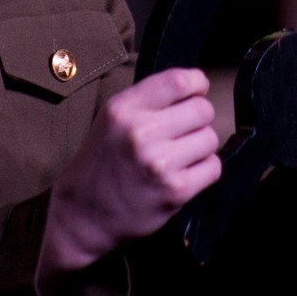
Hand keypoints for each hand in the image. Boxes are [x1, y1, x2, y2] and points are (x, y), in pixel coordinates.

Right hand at [39, 67, 220, 288]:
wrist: (83, 215)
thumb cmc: (102, 163)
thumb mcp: (112, 119)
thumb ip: (148, 100)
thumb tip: (195, 86)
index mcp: (123, 109)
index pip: (178, 81)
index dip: (196, 83)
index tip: (196, 91)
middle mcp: (140, 133)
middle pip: (202, 109)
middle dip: (198, 119)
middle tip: (183, 131)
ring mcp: (159, 163)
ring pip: (210, 138)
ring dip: (200, 147)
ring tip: (178, 156)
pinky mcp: (175, 191)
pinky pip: (213, 168)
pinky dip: (204, 170)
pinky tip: (183, 174)